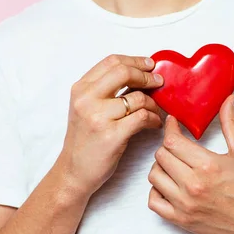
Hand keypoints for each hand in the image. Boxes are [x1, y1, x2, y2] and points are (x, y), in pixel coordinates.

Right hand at [58, 54, 163, 198]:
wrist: (73, 172)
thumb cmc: (85, 141)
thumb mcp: (86, 109)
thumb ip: (105, 91)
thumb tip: (139, 75)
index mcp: (80, 89)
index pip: (111, 62)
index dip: (135, 61)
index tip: (150, 65)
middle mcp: (86, 99)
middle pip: (124, 72)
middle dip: (147, 76)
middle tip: (159, 83)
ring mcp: (98, 117)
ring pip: (138, 97)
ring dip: (154, 104)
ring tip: (157, 112)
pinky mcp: (111, 135)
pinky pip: (142, 117)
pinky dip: (154, 119)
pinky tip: (154, 124)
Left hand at [147, 95, 233, 233]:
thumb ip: (231, 123)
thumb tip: (228, 99)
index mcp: (207, 165)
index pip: (172, 141)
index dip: (170, 128)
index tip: (173, 123)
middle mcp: (192, 185)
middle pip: (160, 156)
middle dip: (167, 146)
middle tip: (177, 144)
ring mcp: (185, 205)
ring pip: (154, 177)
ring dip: (160, 167)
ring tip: (174, 164)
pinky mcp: (182, 220)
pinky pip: (154, 202)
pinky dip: (157, 191)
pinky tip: (170, 185)